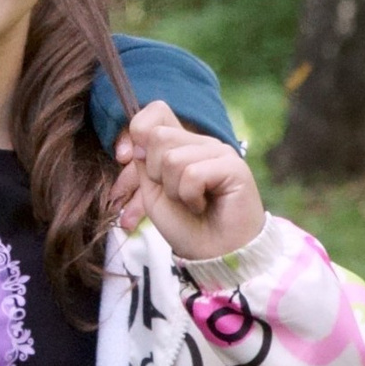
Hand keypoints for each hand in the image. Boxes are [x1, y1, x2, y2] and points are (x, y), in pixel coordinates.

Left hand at [113, 103, 266, 259]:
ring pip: (173, 158)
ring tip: (191, 202)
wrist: (213, 254)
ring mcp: (220, 151)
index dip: (137, 131)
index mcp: (182, 144)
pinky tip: (203, 206)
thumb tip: (138, 138)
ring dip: (174, 190)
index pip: (156, 111)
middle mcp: (202, 142)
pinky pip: (192, 174)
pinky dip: (190, 197)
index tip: (129, 159)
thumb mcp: (152, 192)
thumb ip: (143, 162)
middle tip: (176, 195)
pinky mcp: (234, 166)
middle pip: (159, 136)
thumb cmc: (185, 225)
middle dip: (156, 174)